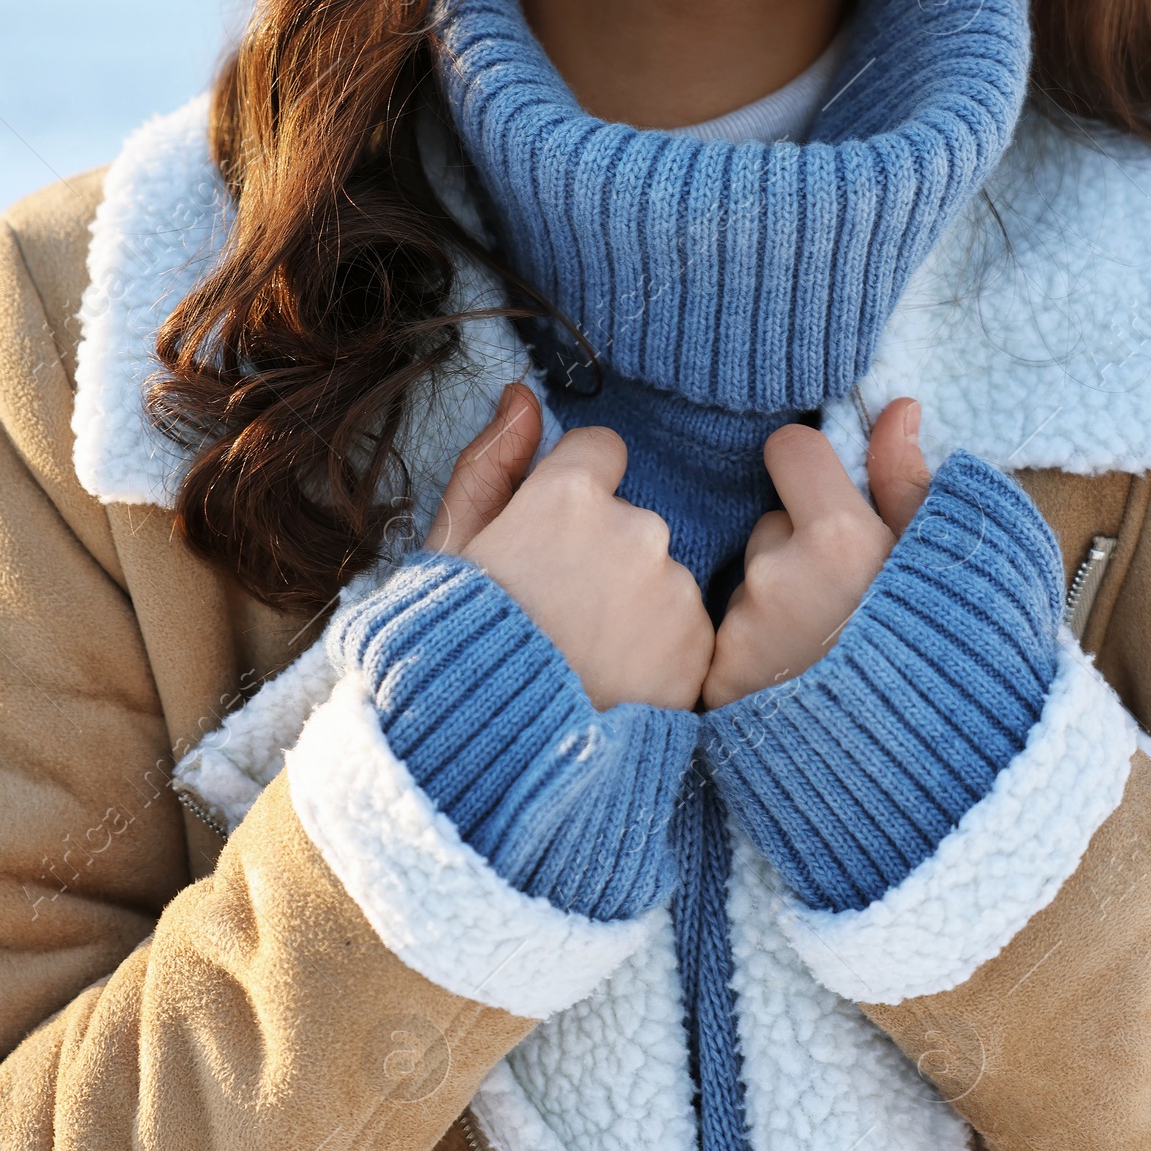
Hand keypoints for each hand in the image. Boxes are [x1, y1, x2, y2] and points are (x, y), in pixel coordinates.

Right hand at [425, 383, 713, 711]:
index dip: (570, 496)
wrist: (485, 755)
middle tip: (557, 614)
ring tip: (581, 656)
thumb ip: (491, 463)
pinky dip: (659, 650)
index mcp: (568, 496)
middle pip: (632, 519)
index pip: (600, 451)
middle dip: (602, 553)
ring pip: (662, 575)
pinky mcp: (698, 648)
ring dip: (634, 603)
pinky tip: (613, 681)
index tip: (548, 540)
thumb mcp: (452, 547)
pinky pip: (685, 629)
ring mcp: (673, 591)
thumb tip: (522, 395)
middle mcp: (635, 530)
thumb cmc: (452, 644)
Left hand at [701, 398, 930, 710]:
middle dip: (798, 548)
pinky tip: (798, 681)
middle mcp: (778, 576)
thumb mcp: (943, 564)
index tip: (829, 493)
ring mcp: (743, 630)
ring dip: (778, 603)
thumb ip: (908, 482)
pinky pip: (729, 638)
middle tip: (844, 600)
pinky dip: (756, 653)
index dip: (810, 467)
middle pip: (769, 524)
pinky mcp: (719, 680)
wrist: (921, 772)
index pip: (790, 448)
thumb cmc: (946, 659)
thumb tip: (895, 409)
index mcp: (840, 538)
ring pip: (751, 583)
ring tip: (826, 649)